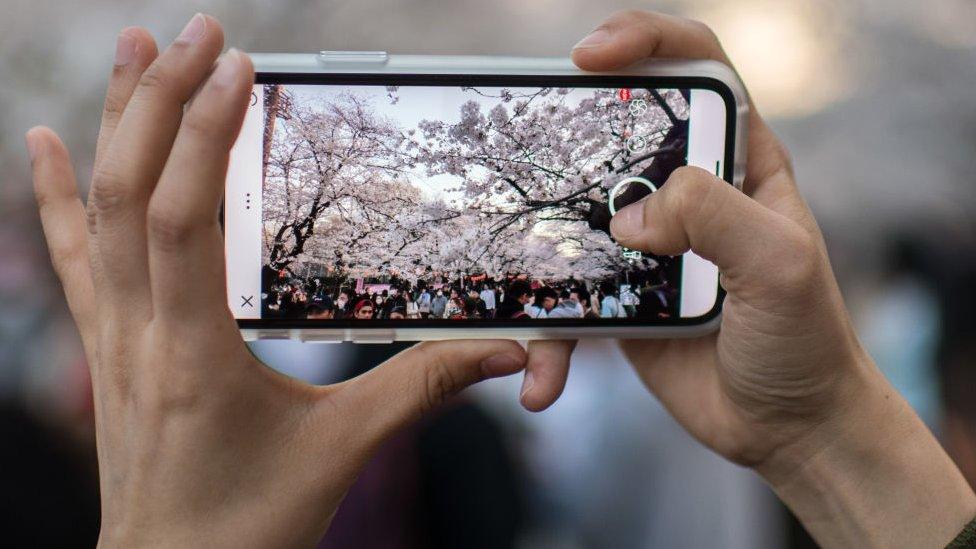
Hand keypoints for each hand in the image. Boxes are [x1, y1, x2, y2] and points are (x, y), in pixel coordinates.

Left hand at [26, 14, 526, 545]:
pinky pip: (71, 257)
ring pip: (94, 213)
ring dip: (112, 124)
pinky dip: (55, 193)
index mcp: (195, 355)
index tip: (238, 71)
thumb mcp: (341, 453)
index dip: (205, 136)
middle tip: (198, 32)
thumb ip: (421, 390)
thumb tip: (501, 351)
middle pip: (130, 194)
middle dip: (160, 101)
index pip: (184, 220)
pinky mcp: (106, 348)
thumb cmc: (249, 525)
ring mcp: (112, 339)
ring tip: (131, 46)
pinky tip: (44, 140)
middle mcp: (138, 336)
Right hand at [522, 10, 975, 546]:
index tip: (591, 55)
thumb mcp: (780, 265)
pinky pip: (566, 301)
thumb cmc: (804, 340)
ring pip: (576, 215)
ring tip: (519, 274)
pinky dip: (547, 340)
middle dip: (566, 131)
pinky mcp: (619, 297)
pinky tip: (542, 379)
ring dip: (540, 243)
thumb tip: (629, 217)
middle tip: (526, 145)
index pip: (697, 70)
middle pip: (617, 132)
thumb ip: (715, 216)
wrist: (787, 427)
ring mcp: (649, 245)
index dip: (646, 43)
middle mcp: (689, 194)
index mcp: (739, 162)